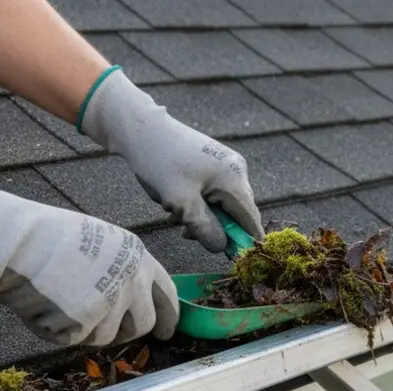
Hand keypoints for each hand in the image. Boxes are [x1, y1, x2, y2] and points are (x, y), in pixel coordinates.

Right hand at [0, 177, 179, 346]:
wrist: (16, 242)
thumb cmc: (47, 237)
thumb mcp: (101, 242)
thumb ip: (121, 269)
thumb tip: (129, 299)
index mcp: (137, 257)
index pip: (166, 295)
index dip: (169, 317)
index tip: (166, 332)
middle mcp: (131, 281)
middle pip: (142, 324)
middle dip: (126, 332)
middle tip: (104, 329)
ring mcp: (111, 303)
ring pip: (107, 337)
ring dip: (86, 329)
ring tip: (60, 302)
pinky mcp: (86, 322)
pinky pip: (76, 339)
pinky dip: (60, 331)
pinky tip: (46, 306)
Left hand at [80, 68, 262, 253]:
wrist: (141, 129)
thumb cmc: (160, 162)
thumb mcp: (181, 203)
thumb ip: (205, 229)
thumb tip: (222, 248)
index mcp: (234, 179)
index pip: (251, 221)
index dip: (243, 242)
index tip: (227, 258)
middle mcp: (237, 171)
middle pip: (236, 214)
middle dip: (214, 228)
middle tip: (184, 231)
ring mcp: (226, 165)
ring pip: (222, 206)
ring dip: (201, 217)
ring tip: (173, 214)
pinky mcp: (214, 164)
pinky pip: (213, 194)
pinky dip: (197, 204)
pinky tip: (176, 203)